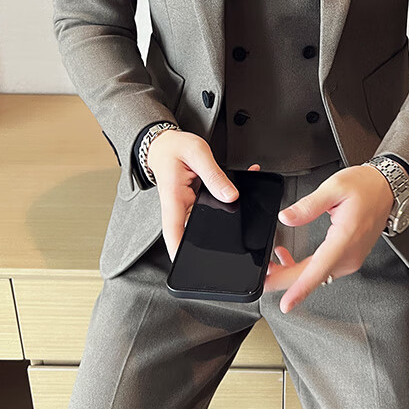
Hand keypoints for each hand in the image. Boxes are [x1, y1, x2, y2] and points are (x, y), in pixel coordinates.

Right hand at [147, 129, 259, 260]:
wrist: (166, 144)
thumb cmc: (175, 148)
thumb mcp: (198, 154)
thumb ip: (214, 175)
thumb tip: (230, 195)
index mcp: (174, 198)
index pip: (173, 232)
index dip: (179, 251)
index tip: (187, 265)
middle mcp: (178, 207)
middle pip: (191, 234)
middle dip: (210, 242)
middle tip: (231, 245)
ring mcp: (186, 207)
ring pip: (204, 223)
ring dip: (223, 221)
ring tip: (243, 216)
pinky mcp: (194, 203)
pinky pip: (211, 209)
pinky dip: (226, 202)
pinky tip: (241, 192)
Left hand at [263, 164, 394, 312]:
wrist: (385, 189)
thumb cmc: (365, 187)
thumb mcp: (334, 187)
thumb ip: (308, 205)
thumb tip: (286, 218)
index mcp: (345, 238)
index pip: (319, 269)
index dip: (300, 288)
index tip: (287, 303)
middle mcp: (349, 255)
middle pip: (313, 276)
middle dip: (285, 280)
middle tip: (262, 278)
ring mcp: (350, 259)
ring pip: (316, 275)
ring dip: (292, 274)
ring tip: (270, 265)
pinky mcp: (347, 258)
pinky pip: (322, 270)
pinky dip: (303, 269)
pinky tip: (287, 258)